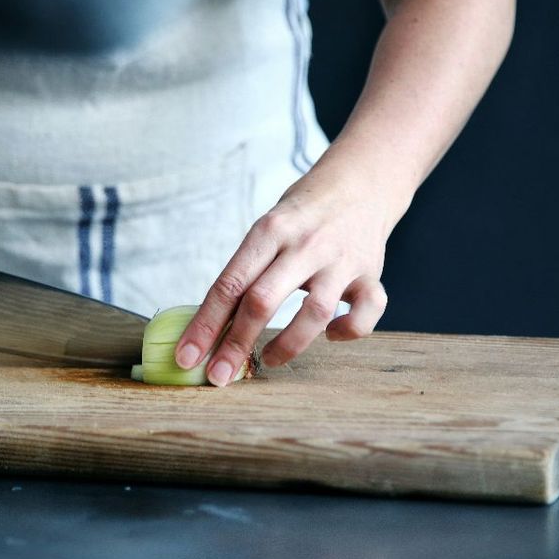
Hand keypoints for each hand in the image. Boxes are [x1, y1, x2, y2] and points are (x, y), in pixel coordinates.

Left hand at [175, 149, 408, 385]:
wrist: (361, 182)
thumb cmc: (302, 214)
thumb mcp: (268, 228)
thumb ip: (248, 270)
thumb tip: (210, 327)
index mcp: (270, 230)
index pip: (229, 283)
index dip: (205, 324)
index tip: (187, 356)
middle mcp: (305, 244)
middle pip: (262, 300)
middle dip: (235, 344)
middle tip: (218, 376)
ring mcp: (341, 260)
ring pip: (313, 313)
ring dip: (287, 345)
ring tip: (268, 359)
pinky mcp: (371, 273)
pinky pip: (367, 312)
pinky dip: (349, 330)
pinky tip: (331, 334)